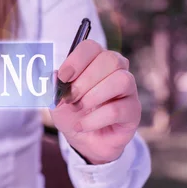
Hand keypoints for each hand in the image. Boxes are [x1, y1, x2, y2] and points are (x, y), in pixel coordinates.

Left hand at [50, 40, 140, 163]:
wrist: (83, 140)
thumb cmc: (71, 114)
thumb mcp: (55, 100)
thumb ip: (53, 87)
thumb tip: (54, 75)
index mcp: (95, 61)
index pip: (91, 47)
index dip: (76, 60)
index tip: (63, 78)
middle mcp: (116, 70)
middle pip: (110, 59)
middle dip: (85, 80)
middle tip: (70, 98)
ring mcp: (128, 90)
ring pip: (121, 80)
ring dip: (93, 96)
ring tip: (78, 109)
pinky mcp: (133, 111)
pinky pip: (118, 109)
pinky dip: (94, 119)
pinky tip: (82, 125)